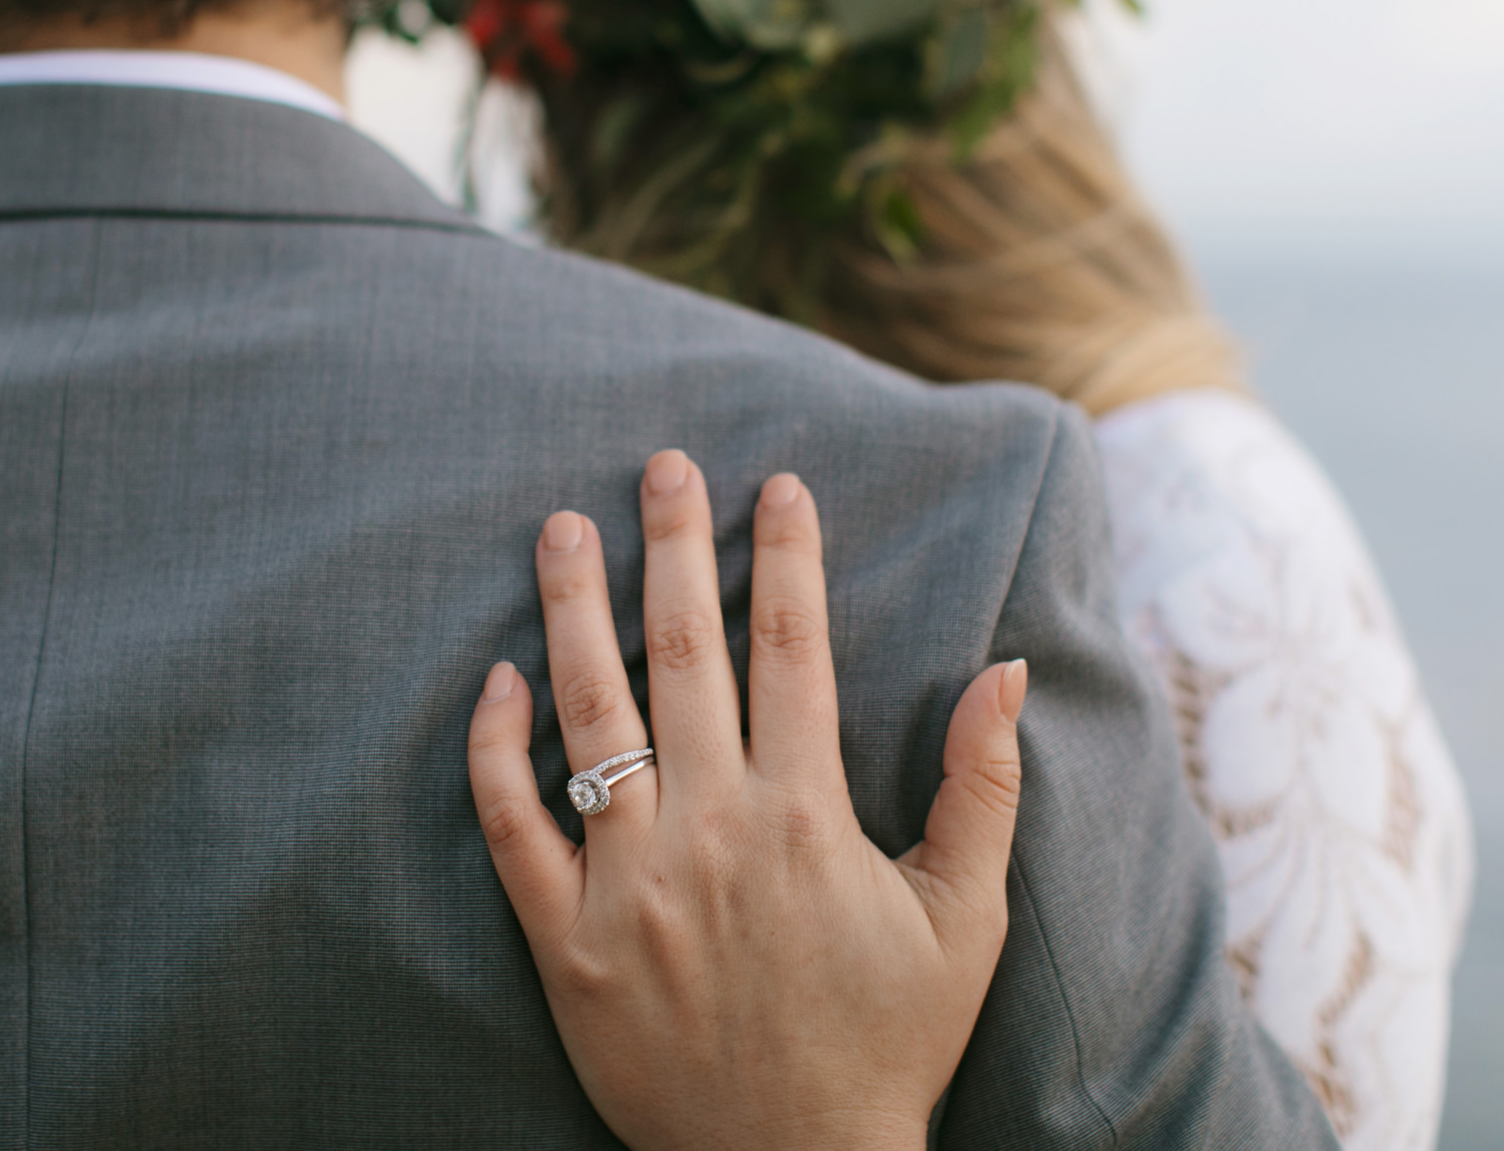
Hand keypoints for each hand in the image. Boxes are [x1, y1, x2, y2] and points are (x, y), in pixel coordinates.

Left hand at [467, 451, 1028, 1150]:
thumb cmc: (887, 1041)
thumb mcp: (964, 920)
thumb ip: (983, 787)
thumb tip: (1008, 668)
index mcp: (807, 816)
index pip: (793, 647)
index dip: (785, 555)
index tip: (776, 483)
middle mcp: (712, 832)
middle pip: (684, 654)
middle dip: (673, 546)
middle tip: (660, 463)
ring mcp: (628, 883)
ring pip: (590, 716)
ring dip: (573, 611)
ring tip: (562, 528)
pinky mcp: (564, 940)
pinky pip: (513, 825)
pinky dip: (496, 750)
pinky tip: (495, 678)